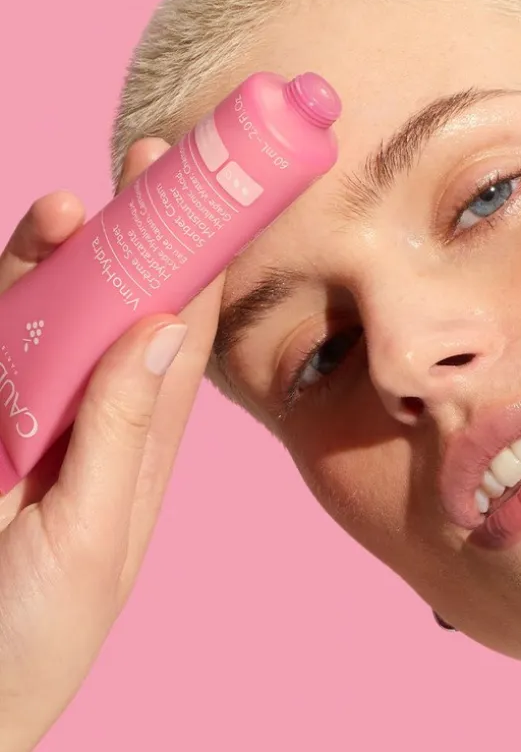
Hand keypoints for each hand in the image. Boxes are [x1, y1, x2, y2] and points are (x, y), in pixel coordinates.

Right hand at [0, 139, 222, 751]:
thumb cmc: (33, 636)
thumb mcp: (86, 536)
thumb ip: (117, 431)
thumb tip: (160, 329)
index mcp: (141, 438)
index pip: (181, 335)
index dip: (202, 264)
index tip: (220, 200)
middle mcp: (91, 411)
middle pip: (118, 306)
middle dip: (137, 236)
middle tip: (153, 164)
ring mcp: (29, 409)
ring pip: (51, 314)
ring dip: (62, 254)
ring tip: (71, 203)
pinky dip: (8, 296)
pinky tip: (25, 257)